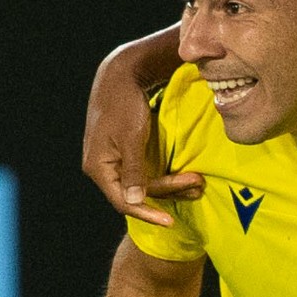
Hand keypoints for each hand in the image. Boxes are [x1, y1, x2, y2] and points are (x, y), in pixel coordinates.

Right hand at [82, 48, 198, 226]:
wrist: (122, 75)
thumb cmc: (125, 103)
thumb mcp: (131, 136)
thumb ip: (133, 170)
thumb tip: (133, 202)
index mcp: (98, 167)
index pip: (122, 202)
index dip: (146, 214)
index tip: (170, 222)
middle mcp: (104, 168)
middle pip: (138, 193)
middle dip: (169, 191)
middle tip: (198, 183)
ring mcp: (116, 161)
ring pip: (145, 184)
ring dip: (171, 184)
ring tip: (198, 181)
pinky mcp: (127, 153)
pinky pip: (147, 172)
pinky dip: (166, 175)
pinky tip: (186, 176)